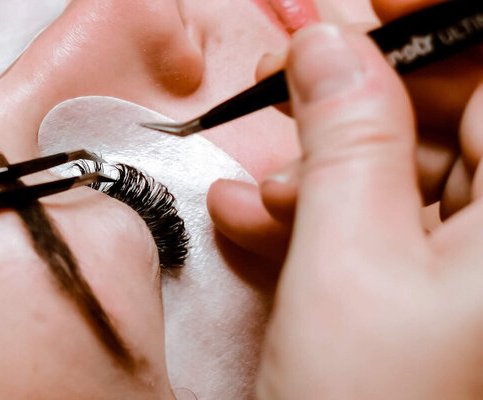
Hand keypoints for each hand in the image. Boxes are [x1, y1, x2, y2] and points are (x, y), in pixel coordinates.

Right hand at [208, 0, 482, 259]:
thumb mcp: (346, 262)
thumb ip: (347, 139)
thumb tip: (326, 49)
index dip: (435, 24)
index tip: (374, 10)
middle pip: (452, 112)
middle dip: (361, 96)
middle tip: (284, 82)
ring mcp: (475, 261)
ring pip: (416, 171)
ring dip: (325, 167)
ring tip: (256, 185)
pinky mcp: (442, 291)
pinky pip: (394, 223)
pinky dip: (329, 218)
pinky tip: (262, 219)